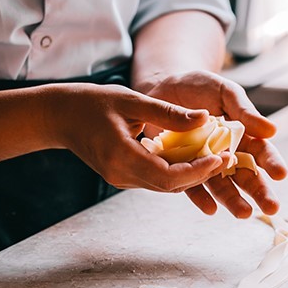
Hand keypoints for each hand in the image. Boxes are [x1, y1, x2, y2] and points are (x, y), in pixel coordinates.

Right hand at [43, 83, 230, 191]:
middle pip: (170, 185)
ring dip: (190, 174)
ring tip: (215, 156)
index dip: (199, 170)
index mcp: (122, 158)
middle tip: (227, 156)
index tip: (222, 157)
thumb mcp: (132, 101)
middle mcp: (122, 175)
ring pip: (164, 185)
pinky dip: (175, 170)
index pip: (170, 176)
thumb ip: (168, 114)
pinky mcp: (122, 176)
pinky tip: (190, 156)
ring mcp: (120, 179)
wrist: (60, 117)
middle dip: (201, 174)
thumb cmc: (92, 103)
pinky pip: (155, 179)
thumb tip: (206, 119)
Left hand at [137, 71, 287, 216]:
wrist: (161, 89)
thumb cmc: (198, 87)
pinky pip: (191, 186)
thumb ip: (244, 110)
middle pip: (245, 174)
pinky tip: (210, 209)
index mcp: (242, 134)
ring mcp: (204, 163)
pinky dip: (201, 198)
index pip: (260, 151)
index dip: (271, 162)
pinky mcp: (181, 168)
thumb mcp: (224, 91)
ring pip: (221, 185)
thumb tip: (272, 130)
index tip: (280, 174)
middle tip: (272, 207)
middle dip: (259, 191)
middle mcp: (226, 153)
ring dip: (233, 200)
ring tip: (243, 213)